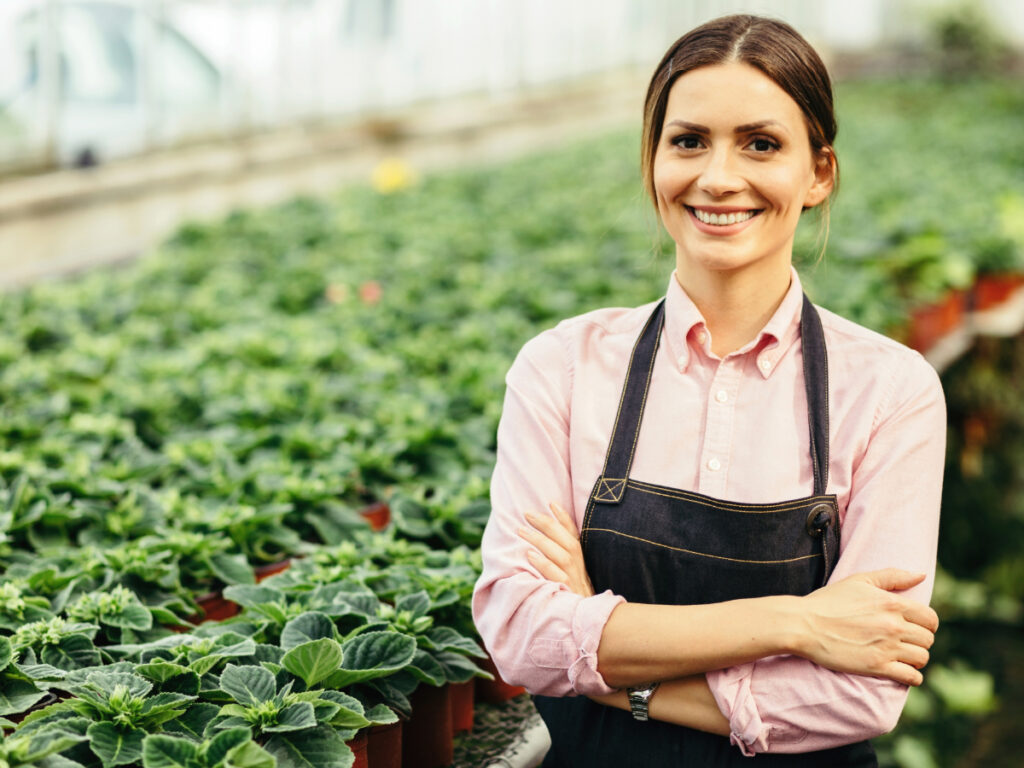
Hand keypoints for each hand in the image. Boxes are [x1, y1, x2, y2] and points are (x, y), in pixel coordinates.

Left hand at [518, 502, 594, 596]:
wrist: (588, 627)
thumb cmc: (574, 601)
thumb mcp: (571, 579)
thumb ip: (561, 563)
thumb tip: (540, 547)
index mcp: (581, 563)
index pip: (574, 536)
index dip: (564, 519)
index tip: (551, 503)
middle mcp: (579, 569)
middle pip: (566, 541)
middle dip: (547, 524)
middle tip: (527, 513)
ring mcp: (574, 580)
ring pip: (560, 555)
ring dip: (540, 540)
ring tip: (521, 530)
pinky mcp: (567, 593)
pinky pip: (556, 575)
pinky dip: (543, 563)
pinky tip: (529, 555)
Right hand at [795, 569, 938, 685]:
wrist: (804, 624)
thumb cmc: (829, 600)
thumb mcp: (859, 581)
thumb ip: (892, 576)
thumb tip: (921, 574)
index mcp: (892, 603)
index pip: (930, 618)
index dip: (927, 624)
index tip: (917, 627)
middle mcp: (894, 626)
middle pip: (927, 639)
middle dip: (920, 641)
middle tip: (907, 642)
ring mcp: (886, 647)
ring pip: (922, 658)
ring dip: (916, 659)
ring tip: (904, 656)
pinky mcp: (876, 666)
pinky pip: (911, 677)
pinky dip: (913, 677)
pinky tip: (904, 672)